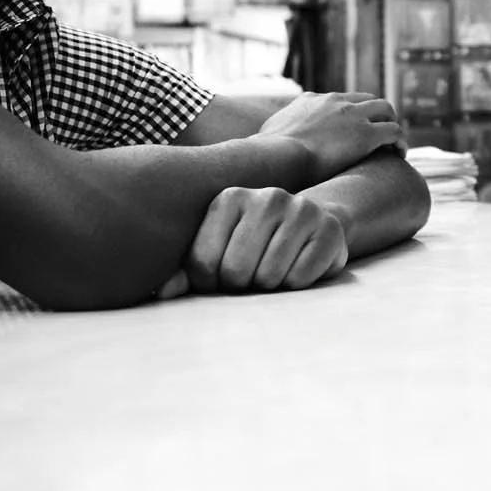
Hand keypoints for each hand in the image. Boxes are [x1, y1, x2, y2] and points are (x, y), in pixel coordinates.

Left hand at [176, 186, 348, 295]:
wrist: (312, 224)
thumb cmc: (254, 245)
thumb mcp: (218, 251)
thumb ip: (187, 271)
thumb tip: (161, 293)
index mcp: (230, 198)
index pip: (204, 263)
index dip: (211, 285)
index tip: (222, 279)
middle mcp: (266, 197)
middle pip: (236, 272)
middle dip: (241, 287)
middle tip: (251, 279)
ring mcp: (301, 210)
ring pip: (269, 277)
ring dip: (269, 288)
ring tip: (273, 273)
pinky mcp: (329, 229)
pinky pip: (300, 279)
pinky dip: (296, 286)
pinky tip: (298, 269)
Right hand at [257, 92, 403, 183]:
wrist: (278, 154)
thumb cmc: (267, 152)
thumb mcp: (267, 133)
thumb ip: (273, 133)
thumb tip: (261, 143)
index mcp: (313, 99)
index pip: (341, 99)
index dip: (352, 112)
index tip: (356, 128)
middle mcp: (336, 101)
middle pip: (368, 99)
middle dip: (378, 114)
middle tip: (382, 133)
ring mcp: (353, 115)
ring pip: (386, 110)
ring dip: (392, 124)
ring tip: (395, 144)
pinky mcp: (367, 134)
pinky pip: (394, 131)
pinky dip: (400, 141)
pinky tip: (400, 155)